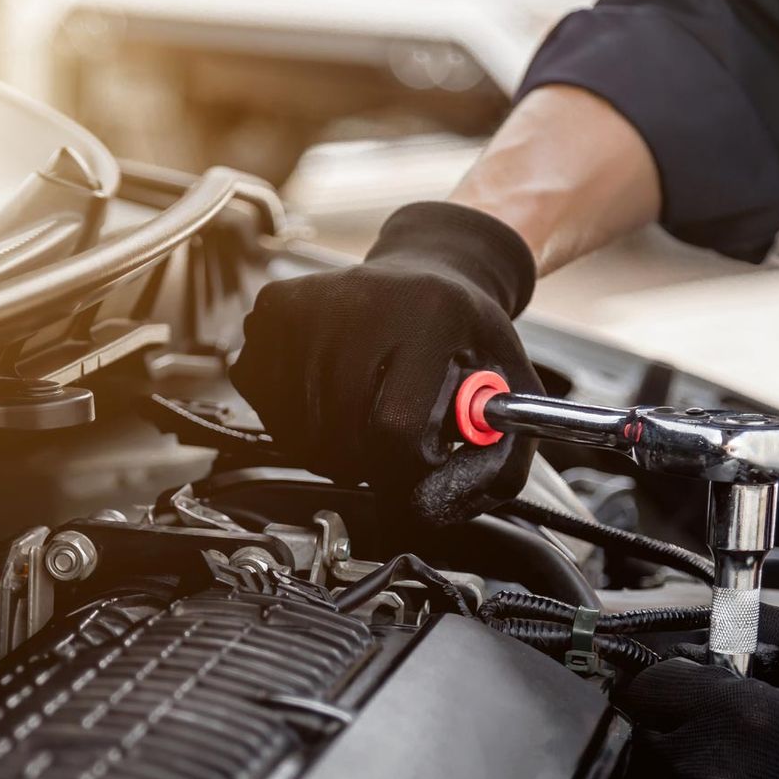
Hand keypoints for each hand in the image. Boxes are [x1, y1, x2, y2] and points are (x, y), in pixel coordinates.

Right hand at [229, 202, 539, 523]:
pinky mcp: (274, 308)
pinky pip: (266, 401)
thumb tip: (440, 507)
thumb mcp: (512, 389)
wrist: (429, 272)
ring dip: (329, 448)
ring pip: (299, 428)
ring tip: (363, 419)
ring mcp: (311, 303)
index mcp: (431, 315)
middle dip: (367, 463)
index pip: (396, 426)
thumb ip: (504, 460)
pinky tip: (327, 395)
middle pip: (342, 434)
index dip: (407, 467)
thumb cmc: (466, 336)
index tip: (422, 461)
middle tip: (391, 445)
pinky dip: (293, 419)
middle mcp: (363, 300)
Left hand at [622, 607, 778, 778]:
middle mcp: (704, 763)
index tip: (688, 672)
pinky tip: (726, 776)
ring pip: (646, 758)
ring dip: (670, 743)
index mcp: (736, 714)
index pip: (648, 679)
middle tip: (705, 707)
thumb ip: (769, 622)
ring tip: (721, 744)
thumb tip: (718, 610)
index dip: (665, 670)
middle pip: (639, 719)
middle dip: (665, 706)